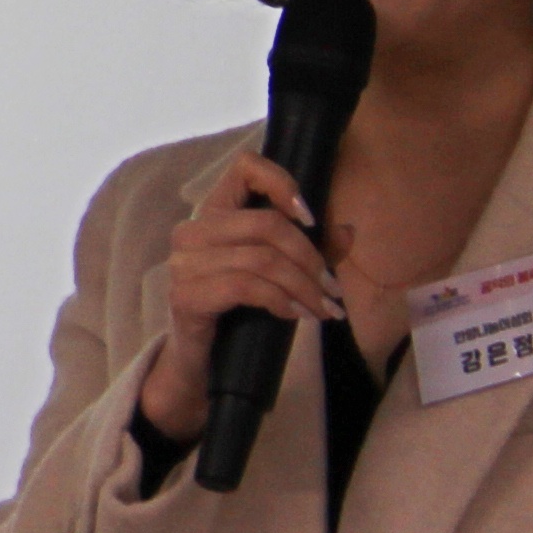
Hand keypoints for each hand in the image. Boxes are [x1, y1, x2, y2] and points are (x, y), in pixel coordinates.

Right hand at [138, 151, 343, 440]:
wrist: (200, 365)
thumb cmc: (239, 312)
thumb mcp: (280, 276)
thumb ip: (312, 251)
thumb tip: (348, 231)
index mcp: (214, 213)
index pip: (244, 167)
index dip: (282, 183)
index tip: (310, 218)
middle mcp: (192, 230)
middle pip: (266, 223)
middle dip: (310, 257)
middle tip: (333, 289)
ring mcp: (184, 263)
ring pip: (262, 259)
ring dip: (304, 286)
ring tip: (325, 309)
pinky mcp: (186, 296)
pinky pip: (245, 287)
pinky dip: (281, 300)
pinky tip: (296, 314)